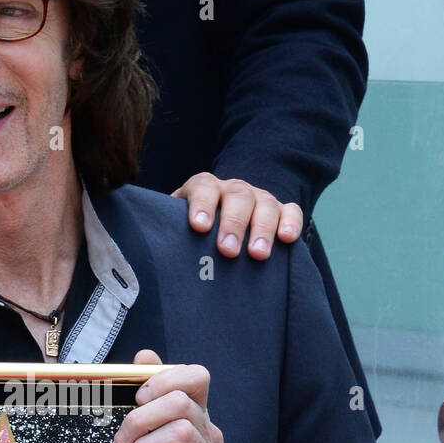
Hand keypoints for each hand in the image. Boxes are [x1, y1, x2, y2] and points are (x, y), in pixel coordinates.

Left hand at [115, 350, 223, 442]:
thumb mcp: (149, 438)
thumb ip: (148, 400)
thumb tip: (144, 355)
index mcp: (195, 417)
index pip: (196, 377)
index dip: (165, 378)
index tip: (137, 399)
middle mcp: (209, 435)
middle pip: (182, 402)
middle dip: (141, 418)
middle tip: (120, 442)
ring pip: (183, 432)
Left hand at [171, 171, 303, 257]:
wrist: (218, 227)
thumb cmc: (193, 235)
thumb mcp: (177, 228)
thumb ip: (167, 232)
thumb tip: (152, 253)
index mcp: (204, 188)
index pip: (203, 188)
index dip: (202, 205)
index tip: (199, 227)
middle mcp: (233, 190)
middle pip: (237, 197)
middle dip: (233, 223)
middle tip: (228, 250)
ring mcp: (259, 198)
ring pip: (265, 204)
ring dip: (262, 229)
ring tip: (257, 255)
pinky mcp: (281, 211)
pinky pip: (291, 211)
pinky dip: (290, 223)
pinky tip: (287, 239)